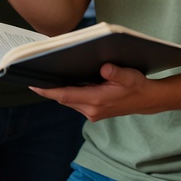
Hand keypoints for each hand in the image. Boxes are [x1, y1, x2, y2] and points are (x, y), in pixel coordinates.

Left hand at [31, 63, 151, 120]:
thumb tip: (104, 67)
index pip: (65, 96)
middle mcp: (91, 109)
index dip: (48, 91)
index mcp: (97, 100)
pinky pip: (75, 102)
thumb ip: (116, 72)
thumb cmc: (137, 86)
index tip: (34, 85)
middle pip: (63, 99)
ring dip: (59, 91)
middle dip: (50, 89)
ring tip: (48, 76)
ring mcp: (92, 112)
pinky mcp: (94, 112)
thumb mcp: (129, 75)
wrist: (147, 100)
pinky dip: (69, 93)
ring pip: (69, 101)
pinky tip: (66, 82)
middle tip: (36, 74)